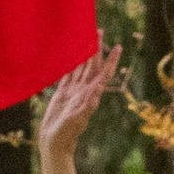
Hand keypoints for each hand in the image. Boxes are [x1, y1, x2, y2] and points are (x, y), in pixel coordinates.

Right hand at [39, 44, 120, 158]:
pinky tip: (71, 54)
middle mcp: (84, 90)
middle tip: (100, 30)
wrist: (55, 142)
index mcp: (90, 94)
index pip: (103, 73)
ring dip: (85, 53)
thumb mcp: (78, 119)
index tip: (118, 46)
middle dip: (97, 48)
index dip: (111, 60)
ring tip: (87, 37)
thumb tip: (97, 90)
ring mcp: (74, 91)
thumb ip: (87, 106)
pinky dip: (71, 63)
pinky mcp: (63, 93)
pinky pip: (68, 73)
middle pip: (92, 65)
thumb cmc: (67, 133)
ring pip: (81, 66)